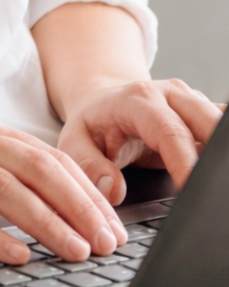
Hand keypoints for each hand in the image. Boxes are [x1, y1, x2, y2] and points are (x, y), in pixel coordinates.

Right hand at [0, 111, 126, 264]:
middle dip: (80, 206)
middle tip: (109, 242)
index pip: (46, 154)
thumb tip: (40, 195)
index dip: (86, 188)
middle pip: (36, 168)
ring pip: (5, 189)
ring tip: (77, 251)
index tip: (113, 221)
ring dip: (48, 222)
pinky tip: (16, 256)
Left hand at [56, 79, 223, 205]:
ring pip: (220, 125)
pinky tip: (216, 170)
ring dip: (220, 154)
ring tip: (213, 183)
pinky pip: (223, 129)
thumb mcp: (73, 143)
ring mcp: (191, 101)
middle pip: (208, 123)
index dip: (185, 163)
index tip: (191, 189)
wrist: (103, 104)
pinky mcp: (204, 112)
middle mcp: (170, 95)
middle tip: (209, 191)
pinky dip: (221, 149)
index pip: (170, 132)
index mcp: (137, 101)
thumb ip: (88, 165)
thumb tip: (113, 189)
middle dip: (213, 158)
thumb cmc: (92, 125)